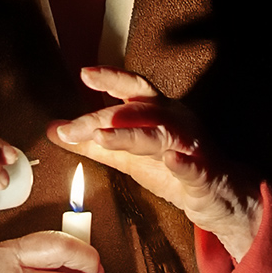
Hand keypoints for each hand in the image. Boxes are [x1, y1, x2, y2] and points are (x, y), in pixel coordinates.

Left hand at [49, 67, 261, 260]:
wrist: (216, 199)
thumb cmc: (172, 169)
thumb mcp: (128, 155)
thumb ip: (93, 143)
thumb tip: (55, 129)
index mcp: (157, 112)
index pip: (132, 89)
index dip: (110, 79)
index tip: (85, 74)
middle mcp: (174, 121)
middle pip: (138, 110)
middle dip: (105, 117)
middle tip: (74, 128)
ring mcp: (190, 145)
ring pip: (159, 135)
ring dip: (130, 136)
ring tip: (102, 137)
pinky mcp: (204, 174)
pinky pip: (194, 166)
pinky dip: (183, 162)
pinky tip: (171, 160)